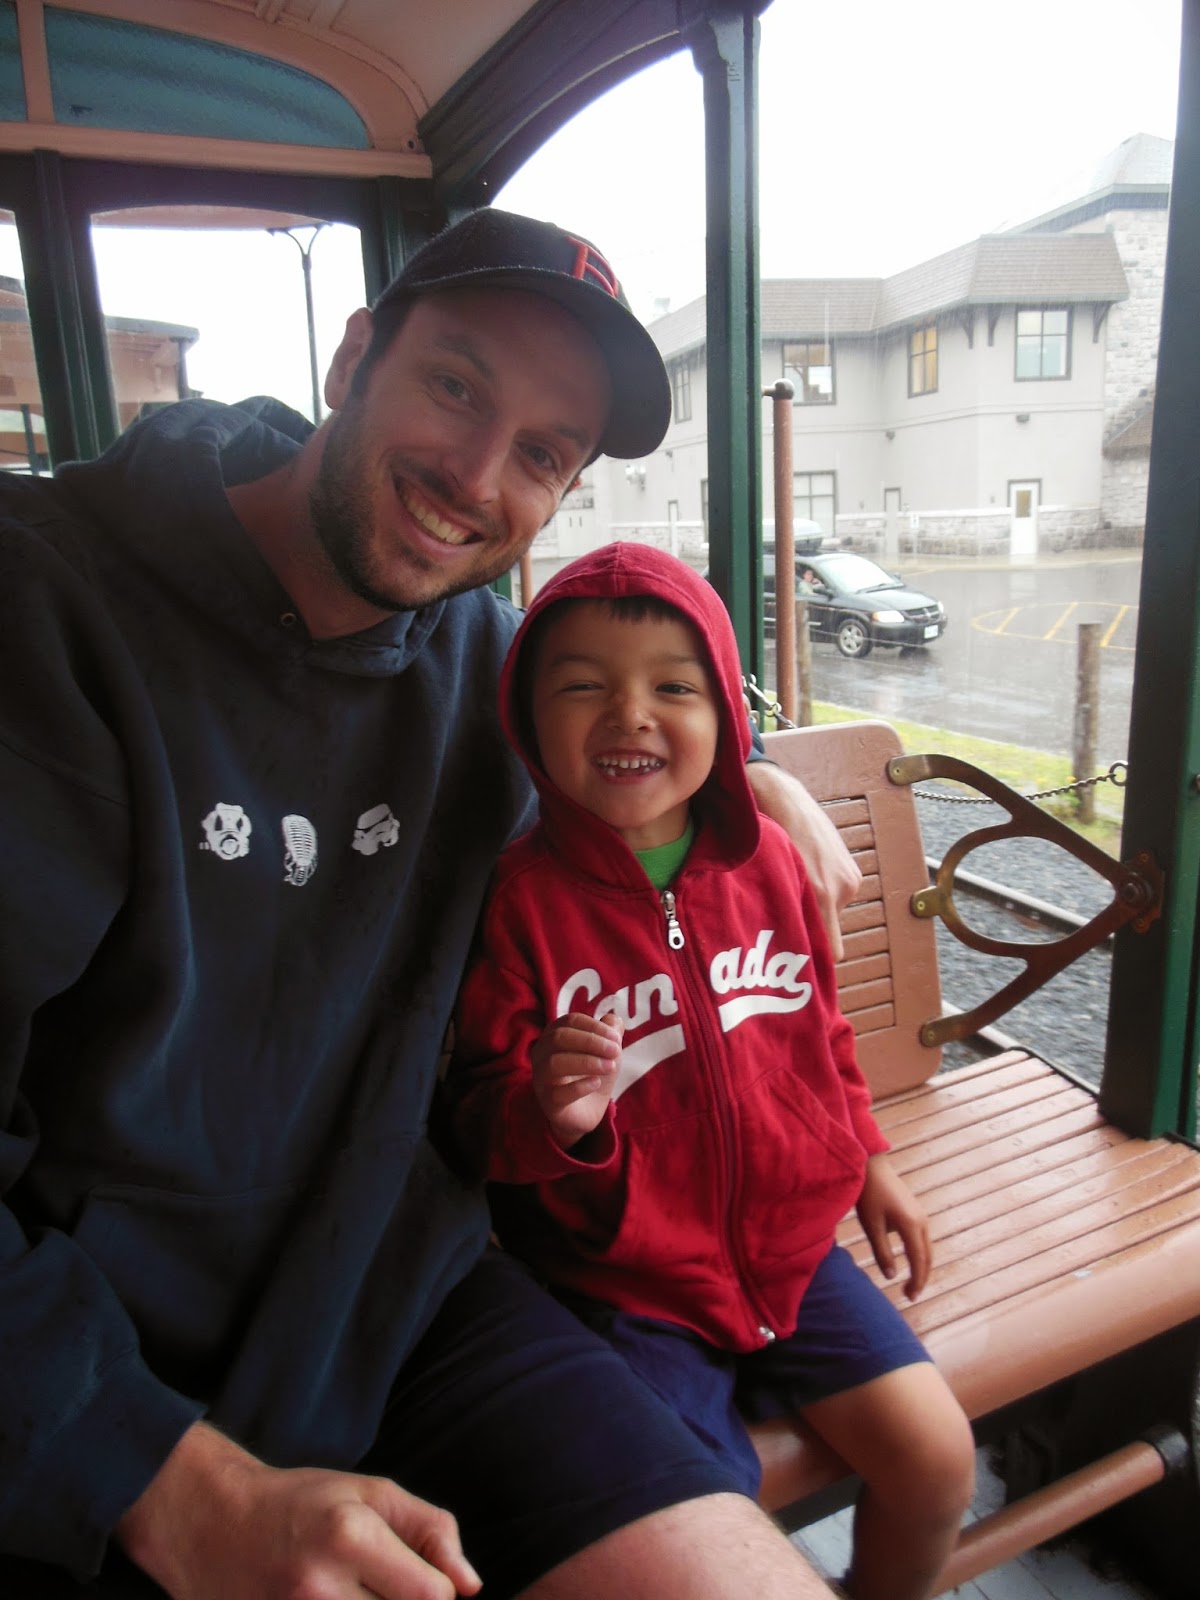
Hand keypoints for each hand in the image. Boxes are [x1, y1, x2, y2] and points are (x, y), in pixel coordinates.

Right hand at [116, 1422, 480, 1599]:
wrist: (212, 1523)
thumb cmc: (303, 1503)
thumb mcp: (373, 1493)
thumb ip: (432, 1531)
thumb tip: (470, 1587)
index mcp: (350, 1537)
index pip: (431, 1596)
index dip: (439, 1594)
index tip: (424, 1583)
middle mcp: (319, 1588)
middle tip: (381, 1588)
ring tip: (358, 1595)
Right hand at [531, 1011, 620, 1148]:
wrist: (587, 1111)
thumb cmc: (593, 1073)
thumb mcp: (606, 1051)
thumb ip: (610, 1033)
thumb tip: (613, 1019)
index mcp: (554, 1035)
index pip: (570, 1021)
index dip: (594, 1027)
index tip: (616, 1038)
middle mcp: (542, 1054)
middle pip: (559, 1038)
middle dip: (590, 1042)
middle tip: (615, 1051)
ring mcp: (542, 1079)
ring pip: (554, 1063)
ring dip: (586, 1062)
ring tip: (609, 1067)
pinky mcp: (548, 1104)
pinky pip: (558, 1093)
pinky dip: (580, 1086)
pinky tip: (596, 1083)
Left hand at [745, 762, 860, 957]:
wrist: (784, 798)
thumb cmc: (770, 837)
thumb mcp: (771, 878)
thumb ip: (784, 913)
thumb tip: (786, 948)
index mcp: (822, 894)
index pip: (832, 951)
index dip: (815, 959)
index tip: (798, 963)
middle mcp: (842, 888)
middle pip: (828, 930)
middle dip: (809, 927)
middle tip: (782, 918)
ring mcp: (850, 878)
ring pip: (830, 912)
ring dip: (813, 905)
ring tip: (791, 886)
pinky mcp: (852, 869)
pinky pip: (836, 895)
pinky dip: (822, 890)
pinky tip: (804, 874)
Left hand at [855, 1152, 930, 1298]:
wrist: (872, 1166)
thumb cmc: (868, 1195)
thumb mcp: (871, 1225)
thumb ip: (882, 1252)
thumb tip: (891, 1277)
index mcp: (911, 1225)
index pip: (919, 1261)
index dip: (916, 1282)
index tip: (910, 1298)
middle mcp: (922, 1221)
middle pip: (928, 1257)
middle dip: (921, 1278)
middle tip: (909, 1295)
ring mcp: (921, 1216)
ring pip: (927, 1248)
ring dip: (921, 1267)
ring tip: (909, 1283)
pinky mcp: (916, 1212)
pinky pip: (923, 1239)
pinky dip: (919, 1255)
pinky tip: (909, 1262)